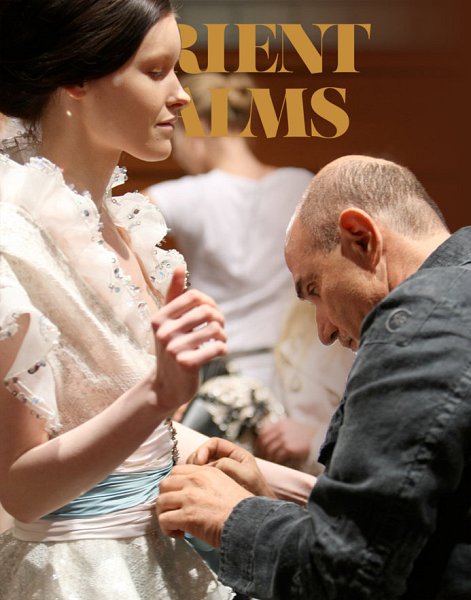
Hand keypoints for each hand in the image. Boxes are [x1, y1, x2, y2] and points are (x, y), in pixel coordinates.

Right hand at [152, 266, 226, 412]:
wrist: (165, 387)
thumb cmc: (171, 349)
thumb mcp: (169, 322)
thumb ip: (174, 295)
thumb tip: (180, 266)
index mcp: (159, 318)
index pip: (194, 297)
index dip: (210, 303)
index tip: (213, 314)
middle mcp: (163, 332)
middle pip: (207, 312)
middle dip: (219, 319)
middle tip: (219, 329)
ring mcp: (173, 348)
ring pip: (215, 329)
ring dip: (223, 336)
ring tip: (219, 341)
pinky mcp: (186, 364)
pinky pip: (216, 347)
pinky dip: (222, 349)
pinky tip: (218, 352)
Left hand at [157, 463, 252, 547]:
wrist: (247, 522)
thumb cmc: (241, 509)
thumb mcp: (225, 485)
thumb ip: (208, 485)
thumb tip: (195, 496)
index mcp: (206, 472)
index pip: (177, 471)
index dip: (173, 485)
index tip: (177, 497)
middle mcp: (195, 481)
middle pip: (165, 484)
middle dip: (166, 498)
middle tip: (173, 510)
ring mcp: (189, 497)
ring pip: (161, 502)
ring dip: (165, 514)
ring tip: (175, 524)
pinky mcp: (186, 515)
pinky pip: (164, 520)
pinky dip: (167, 529)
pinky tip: (179, 533)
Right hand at [188, 437, 275, 497]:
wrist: (258, 520)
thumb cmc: (257, 497)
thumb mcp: (246, 476)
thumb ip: (227, 465)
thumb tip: (205, 466)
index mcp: (236, 456)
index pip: (214, 444)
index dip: (203, 449)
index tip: (200, 461)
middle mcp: (226, 464)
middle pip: (202, 455)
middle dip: (194, 462)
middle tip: (192, 473)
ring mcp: (218, 477)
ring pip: (197, 469)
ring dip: (190, 475)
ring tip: (190, 484)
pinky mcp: (211, 490)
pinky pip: (198, 483)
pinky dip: (192, 485)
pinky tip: (192, 492)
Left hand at [255, 417, 315, 464]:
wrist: (320, 436)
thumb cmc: (306, 433)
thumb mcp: (291, 425)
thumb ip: (279, 429)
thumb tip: (266, 438)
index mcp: (280, 423)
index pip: (263, 432)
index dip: (258, 442)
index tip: (258, 448)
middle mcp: (280, 430)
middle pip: (264, 442)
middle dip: (261, 451)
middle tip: (262, 458)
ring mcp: (284, 439)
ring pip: (269, 450)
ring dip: (268, 457)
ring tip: (269, 462)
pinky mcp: (289, 448)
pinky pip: (277, 456)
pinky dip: (275, 460)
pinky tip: (277, 463)